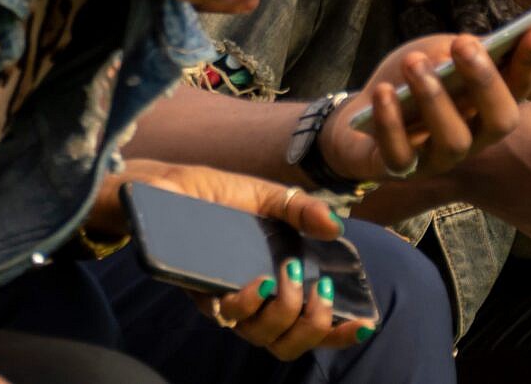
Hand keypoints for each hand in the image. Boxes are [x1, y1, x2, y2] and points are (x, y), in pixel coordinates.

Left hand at [101, 162, 364, 360]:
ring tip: (288, 279)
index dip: (339, 332)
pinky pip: (226, 316)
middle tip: (319, 290)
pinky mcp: (199, 292)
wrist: (165, 186)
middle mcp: (252, 301)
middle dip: (313, 326)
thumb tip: (336, 226)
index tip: (365, 322)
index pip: (310, 324)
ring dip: (283, 313)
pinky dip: (247, 302)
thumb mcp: (266, 196)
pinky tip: (257, 281)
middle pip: (288, 344)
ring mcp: (225, 300)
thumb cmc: (215, 195)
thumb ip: (301, 210)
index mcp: (275, 284)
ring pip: (260, 336)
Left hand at [319, 32, 530, 182]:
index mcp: (487, 107)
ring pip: (453, 141)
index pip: (520, 88)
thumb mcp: (438, 53)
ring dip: (434, 98)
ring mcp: (438, 159)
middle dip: (485, 81)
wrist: (358, 115)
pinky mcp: (399, 170)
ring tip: (415, 63)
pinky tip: (385, 93)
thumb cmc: (408, 81)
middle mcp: (473, 138)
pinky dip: (391, 122)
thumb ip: (475, 45)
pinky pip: (400, 155)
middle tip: (464, 43)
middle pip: (499, 122)